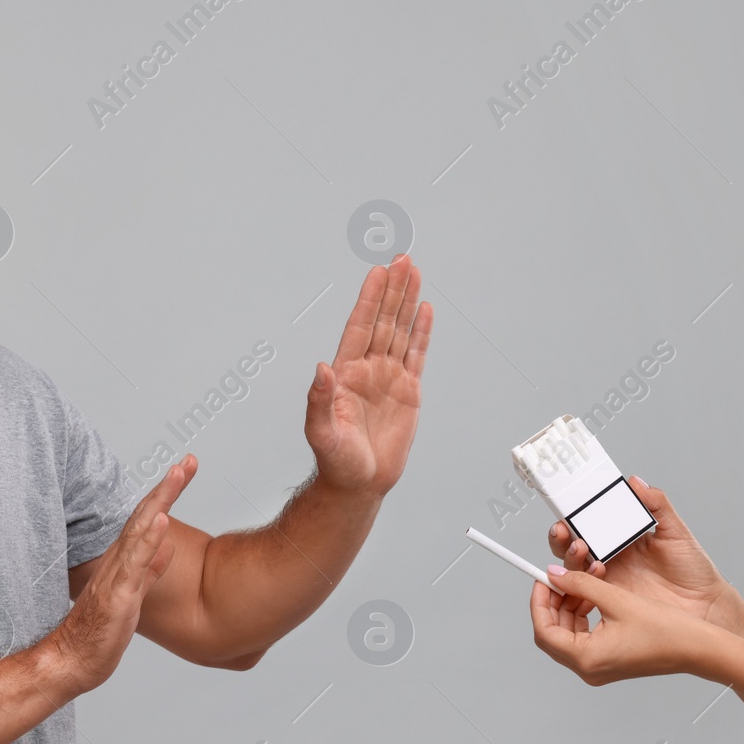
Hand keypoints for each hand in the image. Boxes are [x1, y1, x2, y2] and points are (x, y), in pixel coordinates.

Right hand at [43, 459, 193, 696]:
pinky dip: (148, 540)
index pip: (146, 519)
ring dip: (159, 501)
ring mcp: (116, 576)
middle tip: (187, 461)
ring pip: (139, 531)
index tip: (184, 470)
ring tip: (176, 475)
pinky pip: (134, 564)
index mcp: (123, 561)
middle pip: (144, 515)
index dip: (165, 494)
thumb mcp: (132, 596)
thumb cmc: (99, 633)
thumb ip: (149, 569)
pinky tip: (161, 521)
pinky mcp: (117, 595)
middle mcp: (118, 561)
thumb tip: (168, 544)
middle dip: (167, 487)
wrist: (71, 662)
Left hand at [306, 254, 432, 496]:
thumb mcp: (320, 433)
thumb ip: (318, 400)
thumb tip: (320, 369)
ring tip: (414, 273)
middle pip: (383, 321)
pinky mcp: (408, 392)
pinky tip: (424, 310)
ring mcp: (388, 378)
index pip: (360, 326)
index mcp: (346, 373)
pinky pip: (416, 355)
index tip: (378, 272)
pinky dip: (421, 332)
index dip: (369, 299)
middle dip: (392, 290)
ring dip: (407, 302)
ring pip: (400, 332)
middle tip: (402, 260)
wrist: (359, 484)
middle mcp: (367, 369)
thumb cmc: (336, 461)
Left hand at [530, 565, 725, 685]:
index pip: (544, 630)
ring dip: (569, 606)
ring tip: (582, 582)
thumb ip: (581, 585)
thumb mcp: (617, 599)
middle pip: (553, 632)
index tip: (542, 580)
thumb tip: (556, 575)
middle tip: (559, 578)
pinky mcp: (608, 660)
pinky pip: (584, 636)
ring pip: (567, 633)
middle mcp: (589, 669)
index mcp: (587, 659)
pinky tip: (594, 595)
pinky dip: (583, 614)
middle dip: (553, 602)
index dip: (539, 602)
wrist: (698, 649)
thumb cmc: (667, 631)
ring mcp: (598, 667)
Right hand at [546, 476, 743, 635]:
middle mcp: (612, 556)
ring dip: (570, 555)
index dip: (575, 515)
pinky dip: (579, 580)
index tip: (570, 507)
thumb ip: (657, 505)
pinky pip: (585, 590)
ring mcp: (609, 579)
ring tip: (582, 550)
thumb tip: (637, 483)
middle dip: (562, 535)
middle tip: (565, 530)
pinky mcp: (609, 600)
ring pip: (574, 566)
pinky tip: (591, 573)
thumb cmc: (694, 571)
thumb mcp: (676, 533)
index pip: (591, 522)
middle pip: (573, 543)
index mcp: (624, 537)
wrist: (705, 607)